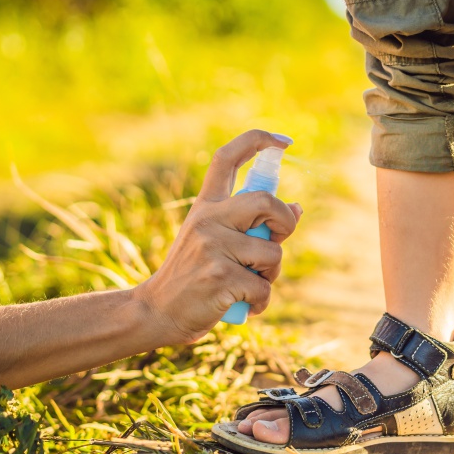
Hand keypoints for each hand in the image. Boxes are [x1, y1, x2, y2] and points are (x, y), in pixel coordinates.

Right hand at [133, 130, 301, 344]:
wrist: (157, 312)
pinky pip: (264, 288)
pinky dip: (261, 302)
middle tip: (276, 241)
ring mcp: (212, 247)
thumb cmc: (194, 277)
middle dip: (285, 223)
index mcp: (206, 205)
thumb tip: (296, 208)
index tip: (284, 142)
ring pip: (272, 253)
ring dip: (272, 275)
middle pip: (266, 202)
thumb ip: (251, 224)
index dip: (258, 141)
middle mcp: (207, 219)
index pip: (228, 158)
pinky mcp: (219, 278)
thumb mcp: (215, 241)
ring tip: (249, 284)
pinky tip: (245, 305)